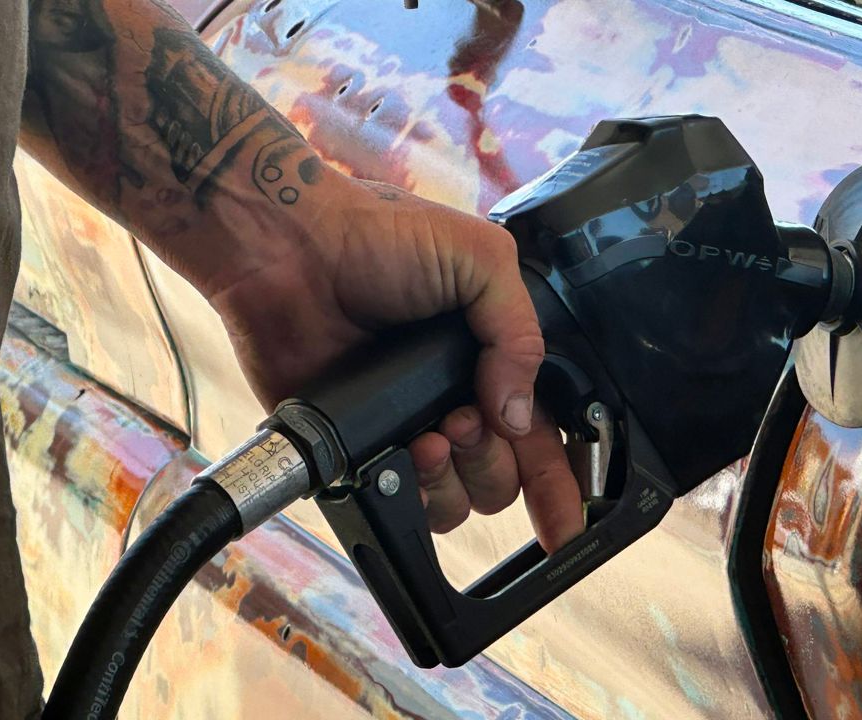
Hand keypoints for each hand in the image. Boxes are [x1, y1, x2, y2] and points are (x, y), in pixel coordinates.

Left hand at [203, 174, 583, 552]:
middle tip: (467, 419)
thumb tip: (518, 413)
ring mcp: (408, 425)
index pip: (540, 430)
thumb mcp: (479, 258)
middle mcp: (455, 397)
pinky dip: (412, 491)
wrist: (292, 250)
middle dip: (496, 460)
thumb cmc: (378, 237)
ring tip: (432, 435)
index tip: (569, 515)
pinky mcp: (360, 446)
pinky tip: (405, 449)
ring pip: (459, 499)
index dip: (558, 476)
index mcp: (491, 356)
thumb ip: (519, 332)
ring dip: (457, 477)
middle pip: (504, 474)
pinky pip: (400, 502)